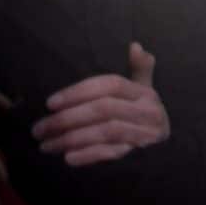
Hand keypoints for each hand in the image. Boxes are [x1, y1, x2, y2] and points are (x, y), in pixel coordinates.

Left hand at [32, 42, 169, 165]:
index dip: (79, 92)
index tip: (50, 103)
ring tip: (46, 145)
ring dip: (72, 138)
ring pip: (105, 131)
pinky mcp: (138, 153)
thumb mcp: (144, 89)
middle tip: (39, 128)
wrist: (166, 144)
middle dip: (68, 118)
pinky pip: (112, 153)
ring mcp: (144, 132)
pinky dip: (89, 155)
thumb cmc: (145, 112)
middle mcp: (146, 110)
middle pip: (104, 109)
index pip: (110, 85)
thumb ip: (140, 68)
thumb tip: (135, 46)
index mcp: (143, 92)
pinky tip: (68, 158)